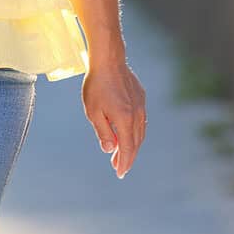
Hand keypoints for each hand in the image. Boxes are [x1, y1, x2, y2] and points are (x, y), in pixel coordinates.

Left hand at [82, 59, 146, 178]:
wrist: (109, 60)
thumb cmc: (97, 86)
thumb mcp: (93, 112)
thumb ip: (102, 132)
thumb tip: (108, 149)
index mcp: (125, 120)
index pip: (126, 148)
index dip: (123, 162)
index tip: (120, 173)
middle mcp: (136, 115)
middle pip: (135, 143)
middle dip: (127, 157)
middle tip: (119, 168)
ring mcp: (140, 106)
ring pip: (139, 132)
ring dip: (131, 145)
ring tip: (121, 153)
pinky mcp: (140, 98)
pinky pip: (140, 121)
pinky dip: (134, 132)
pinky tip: (127, 133)